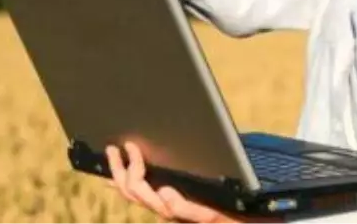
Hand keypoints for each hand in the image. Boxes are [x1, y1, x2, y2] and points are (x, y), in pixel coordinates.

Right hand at [106, 142, 279, 222]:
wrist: (250, 214)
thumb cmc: (223, 193)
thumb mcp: (194, 173)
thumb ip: (174, 162)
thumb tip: (155, 139)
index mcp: (163, 194)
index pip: (130, 187)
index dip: (114, 172)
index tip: (106, 151)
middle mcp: (168, 205)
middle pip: (133, 192)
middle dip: (120, 170)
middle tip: (117, 147)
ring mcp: (183, 213)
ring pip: (149, 201)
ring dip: (138, 179)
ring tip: (135, 154)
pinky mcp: (202, 217)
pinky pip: (179, 212)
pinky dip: (170, 201)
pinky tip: (167, 189)